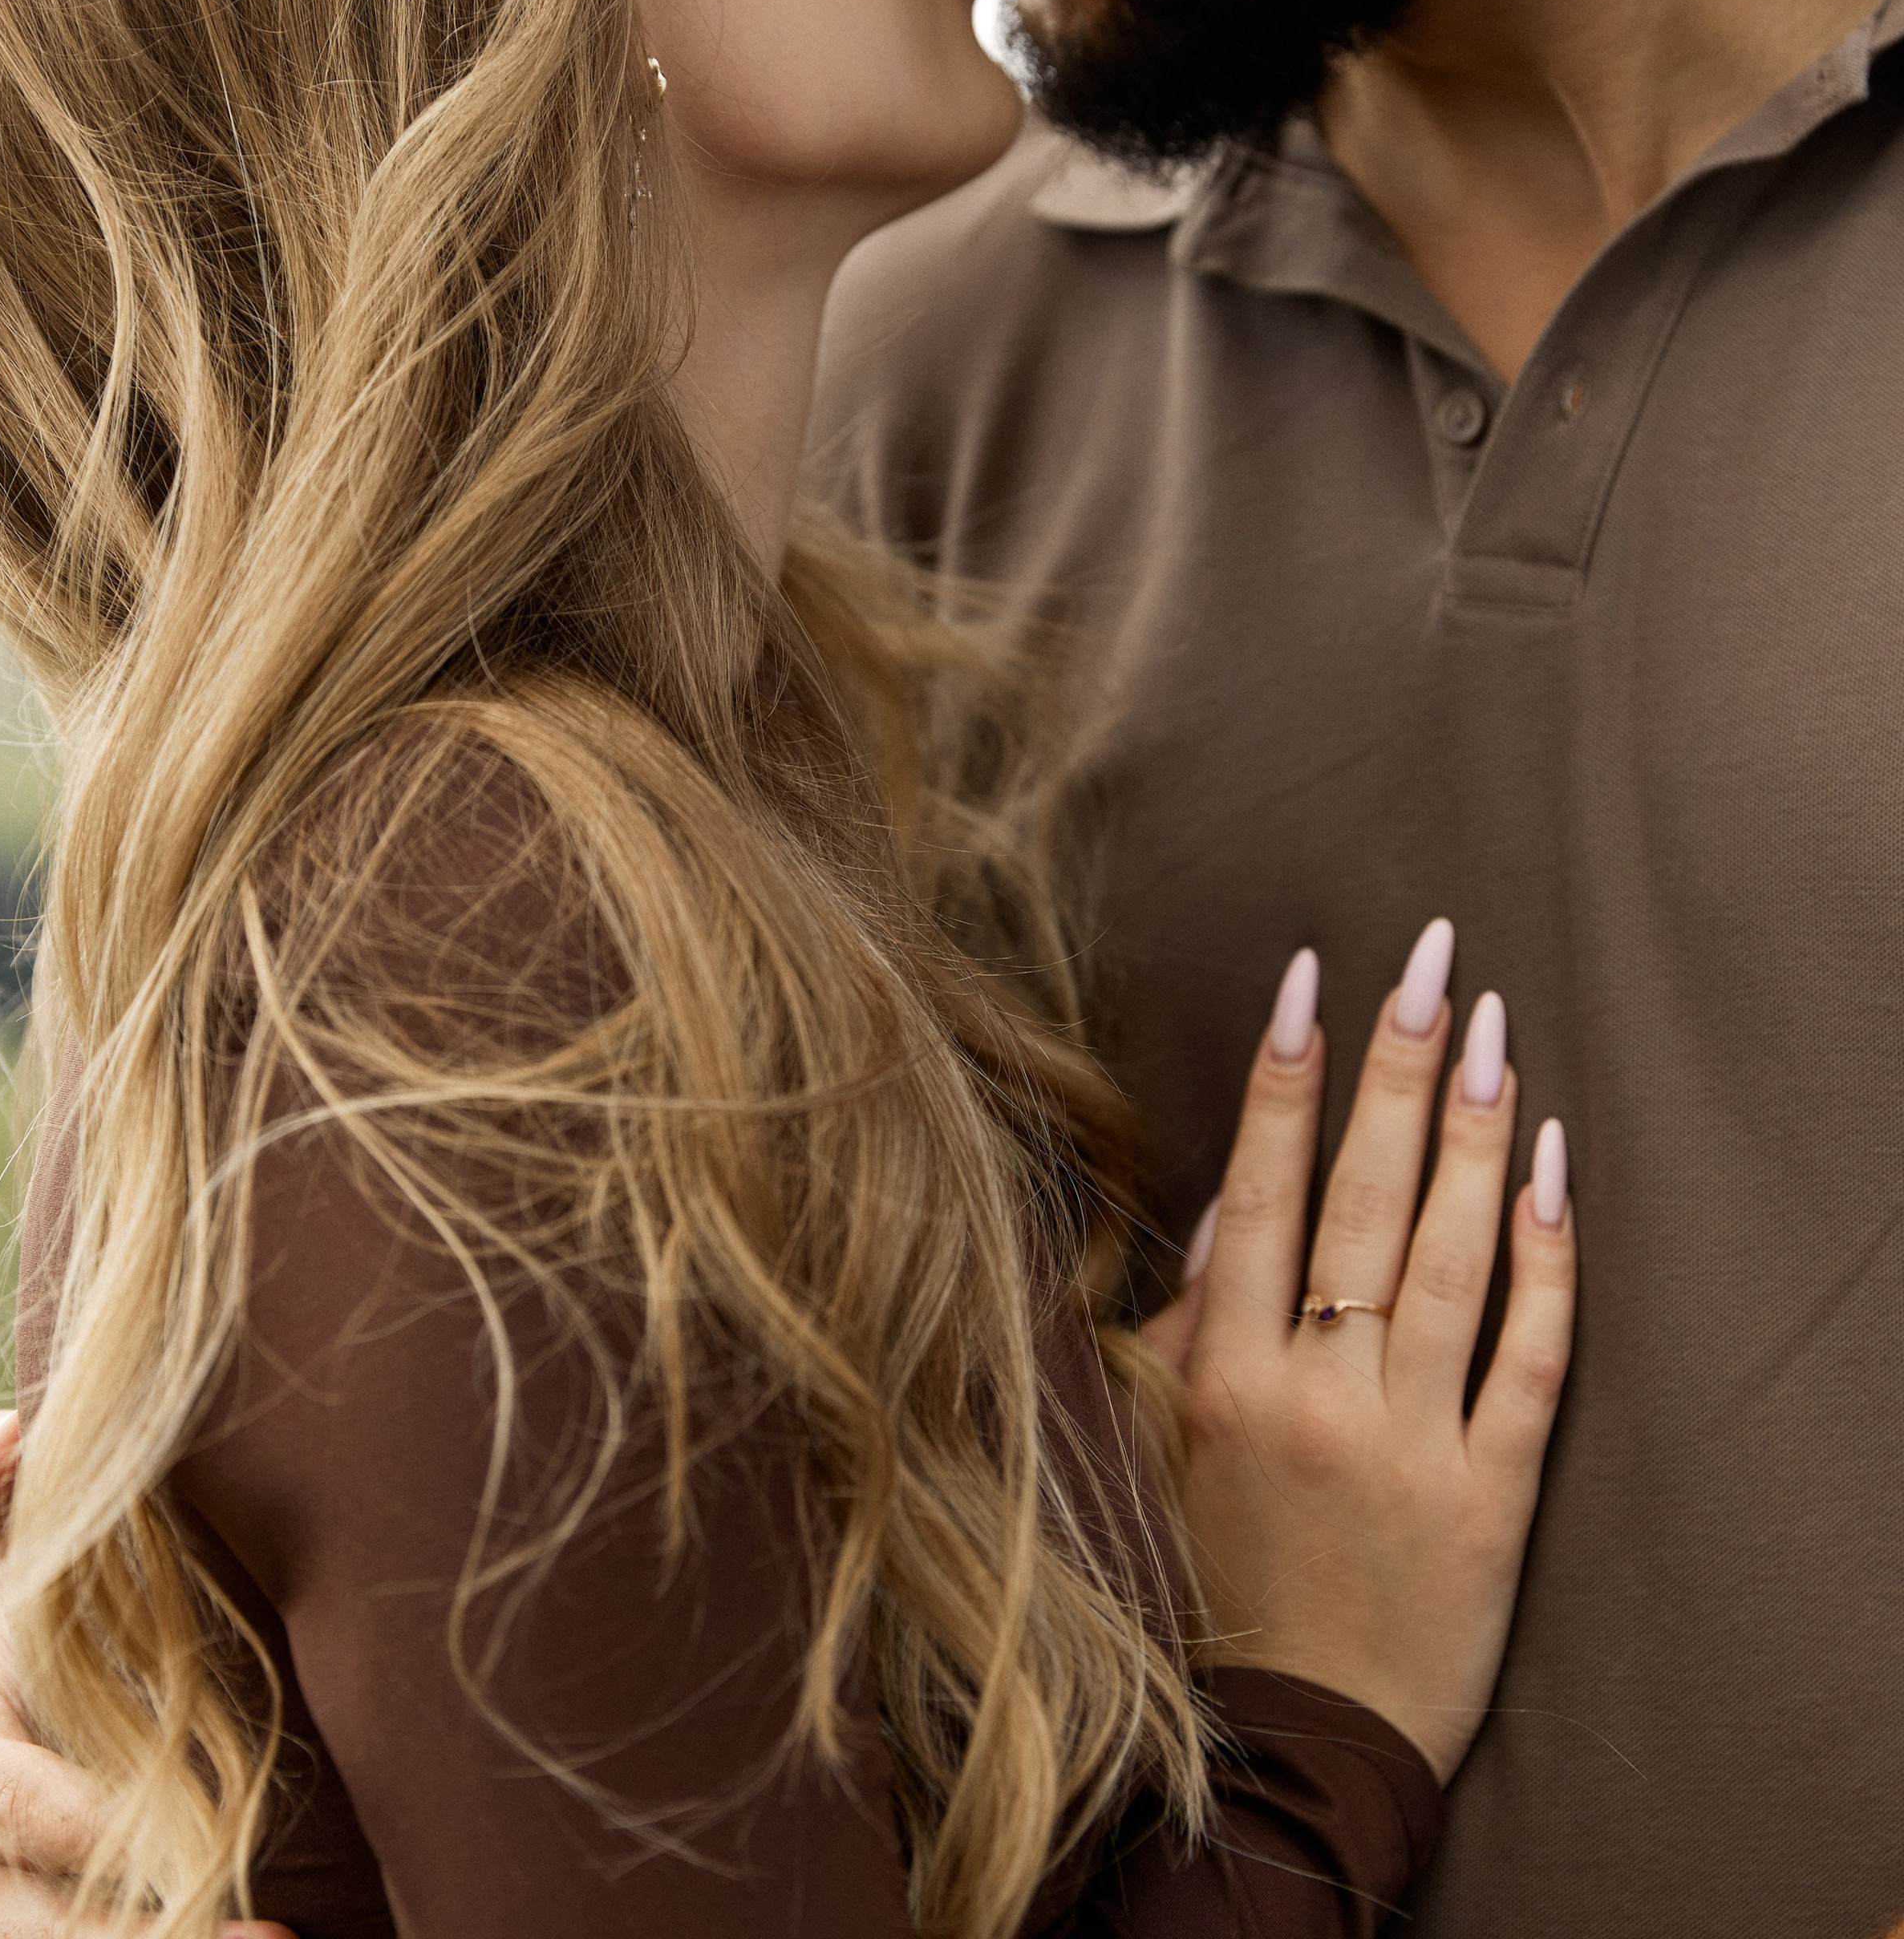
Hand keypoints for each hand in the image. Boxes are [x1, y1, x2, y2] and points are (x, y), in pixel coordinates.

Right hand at [0, 1409, 293, 1938]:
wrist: (183, 1687)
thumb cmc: (129, 1604)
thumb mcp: (83, 1554)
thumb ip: (30, 1505)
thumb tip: (4, 1438)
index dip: (47, 1810)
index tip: (142, 1813)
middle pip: (11, 1908)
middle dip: (112, 1922)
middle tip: (223, 1893)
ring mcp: (30, 1910)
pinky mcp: (92, 1938)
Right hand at [1140, 920, 1574, 1784]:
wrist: (1294, 1749)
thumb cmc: (1213, 1581)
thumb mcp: (1156, 1444)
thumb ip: (1184, 1318)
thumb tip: (1228, 1199)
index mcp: (1220, 1373)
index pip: (1261, 1188)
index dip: (1288, 1075)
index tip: (1312, 975)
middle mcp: (1314, 1394)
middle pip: (1367, 1197)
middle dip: (1400, 1066)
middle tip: (1433, 960)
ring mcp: (1408, 1445)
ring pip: (1456, 1258)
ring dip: (1479, 1135)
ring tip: (1500, 1032)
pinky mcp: (1492, 1501)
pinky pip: (1530, 1361)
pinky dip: (1549, 1264)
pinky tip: (1554, 1175)